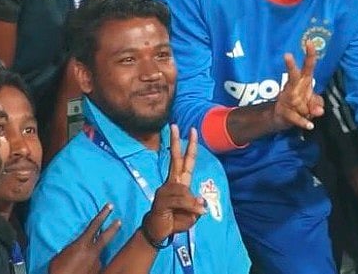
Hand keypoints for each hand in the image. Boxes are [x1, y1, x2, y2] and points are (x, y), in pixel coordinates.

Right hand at [49, 204, 120, 273]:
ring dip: (93, 254)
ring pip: (98, 254)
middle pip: (106, 236)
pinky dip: (91, 264)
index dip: (103, 214)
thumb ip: (72, 248)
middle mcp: (93, 251)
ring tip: (82, 260)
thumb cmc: (58, 270)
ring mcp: (97, 262)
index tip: (110, 206)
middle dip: (113, 227)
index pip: (95, 225)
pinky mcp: (99, 271)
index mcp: (83, 243)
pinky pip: (96, 264)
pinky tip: (83, 268)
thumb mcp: (62, 254)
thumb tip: (75, 248)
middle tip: (119, 221)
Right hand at [143, 125, 206, 242]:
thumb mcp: (192, 214)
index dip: (190, 147)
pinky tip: (196, 212)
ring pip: (183, 190)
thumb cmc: (175, 220)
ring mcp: (164, 190)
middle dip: (175, 142)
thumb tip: (199, 199)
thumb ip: (196, 205)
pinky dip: (189, 206)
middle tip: (175, 125)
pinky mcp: (161, 201)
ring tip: (197, 213)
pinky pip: (179, 200)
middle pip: (175, 160)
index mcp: (180, 182)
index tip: (192, 130)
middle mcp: (171, 183)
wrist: (158, 232)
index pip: (185, 161)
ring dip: (192, 203)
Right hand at [273, 42, 324, 131]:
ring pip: (295, 99)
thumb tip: (319, 111)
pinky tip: (310, 126)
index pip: (307, 66)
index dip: (309, 54)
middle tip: (286, 55)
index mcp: (303, 82)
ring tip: (311, 113)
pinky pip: (295, 117)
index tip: (309, 42)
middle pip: (293, 75)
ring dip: (304, 107)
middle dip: (290, 66)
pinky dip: (303, 122)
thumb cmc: (300, 105)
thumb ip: (317, 104)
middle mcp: (294, 88)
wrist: (281, 119)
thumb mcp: (312, 103)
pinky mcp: (285, 113)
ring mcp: (287, 100)